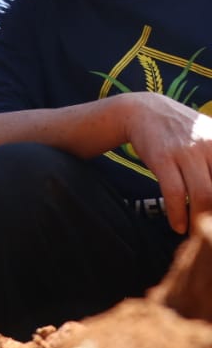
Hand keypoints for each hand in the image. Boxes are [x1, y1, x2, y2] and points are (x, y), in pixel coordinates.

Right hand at [121, 92, 211, 233]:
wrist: (143, 111)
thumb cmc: (181, 131)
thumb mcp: (210, 138)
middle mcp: (209, 145)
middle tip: (211, 233)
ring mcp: (186, 151)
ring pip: (203, 195)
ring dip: (201, 222)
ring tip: (198, 236)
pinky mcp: (162, 158)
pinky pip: (174, 193)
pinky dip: (177, 214)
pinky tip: (178, 226)